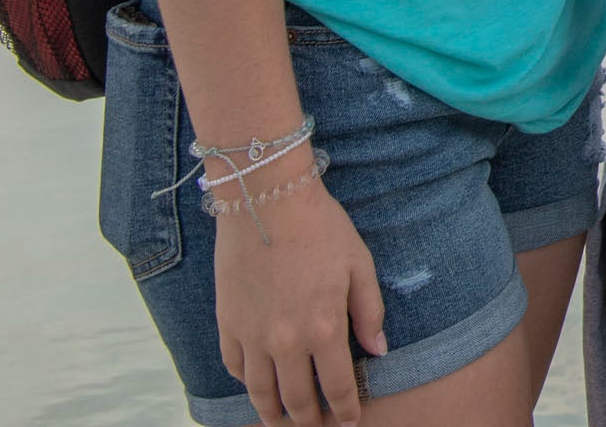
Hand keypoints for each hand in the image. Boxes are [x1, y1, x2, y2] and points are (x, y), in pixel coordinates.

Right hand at [211, 169, 386, 425]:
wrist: (267, 201)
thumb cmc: (321, 228)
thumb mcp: (359, 264)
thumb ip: (370, 312)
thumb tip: (378, 351)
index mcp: (324, 328)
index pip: (336, 387)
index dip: (345, 411)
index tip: (350, 421)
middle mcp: (285, 341)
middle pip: (296, 400)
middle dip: (309, 420)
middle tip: (317, 426)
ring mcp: (252, 336)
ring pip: (260, 392)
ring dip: (272, 413)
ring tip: (282, 422)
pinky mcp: (227, 324)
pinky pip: (234, 367)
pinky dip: (246, 383)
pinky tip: (256, 385)